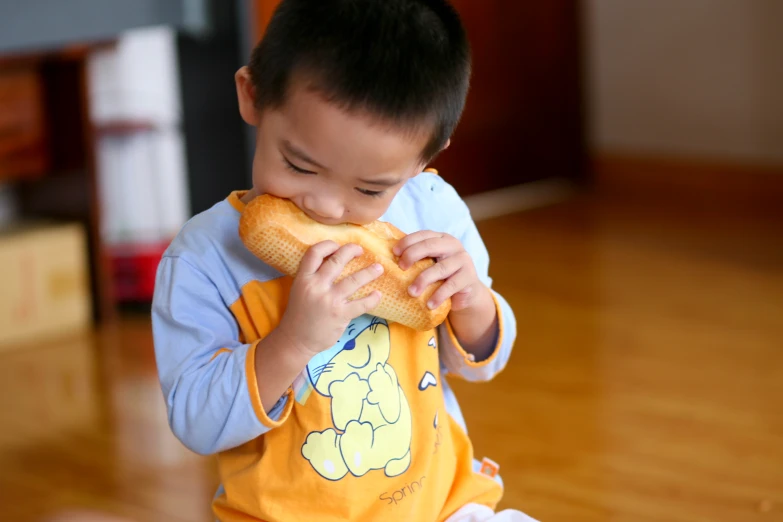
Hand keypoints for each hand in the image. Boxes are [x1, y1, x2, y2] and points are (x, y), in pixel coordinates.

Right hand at [277, 241, 382, 356]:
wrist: (295, 340)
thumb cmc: (300, 314)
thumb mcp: (299, 290)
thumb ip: (313, 277)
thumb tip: (334, 262)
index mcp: (303, 278)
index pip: (315, 253)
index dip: (328, 245)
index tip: (338, 245)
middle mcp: (316, 286)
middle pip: (337, 261)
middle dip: (352, 251)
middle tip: (361, 250)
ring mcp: (329, 300)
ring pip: (354, 280)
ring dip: (369, 272)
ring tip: (378, 268)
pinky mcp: (339, 314)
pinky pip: (361, 304)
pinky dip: (372, 298)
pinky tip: (378, 295)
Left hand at [393, 231, 482, 311]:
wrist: (466, 292)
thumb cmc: (441, 277)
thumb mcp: (429, 264)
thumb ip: (416, 258)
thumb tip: (387, 259)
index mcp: (441, 238)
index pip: (423, 235)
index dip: (407, 242)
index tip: (394, 253)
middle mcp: (454, 246)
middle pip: (431, 246)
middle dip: (412, 255)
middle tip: (401, 268)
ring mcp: (463, 260)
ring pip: (440, 268)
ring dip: (423, 280)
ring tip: (411, 292)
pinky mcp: (469, 277)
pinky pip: (451, 285)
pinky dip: (438, 295)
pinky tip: (429, 304)